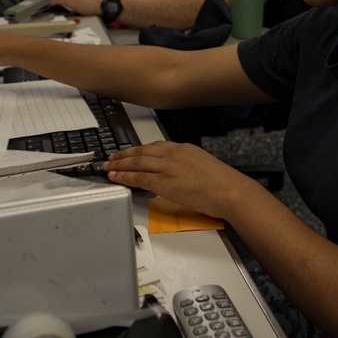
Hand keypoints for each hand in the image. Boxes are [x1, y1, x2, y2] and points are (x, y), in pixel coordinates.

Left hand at [102, 141, 252, 218]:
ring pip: (136, 162)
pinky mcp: (163, 182)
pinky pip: (138, 177)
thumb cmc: (222, 183)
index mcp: (184, 149)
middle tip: (112, 157)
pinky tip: (116, 176)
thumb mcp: (203, 166)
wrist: (229, 190)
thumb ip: (187, 166)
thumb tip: (179, 174)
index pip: (154, 146)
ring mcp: (167, 167)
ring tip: (109, 167)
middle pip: (141, 151)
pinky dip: (124, 176)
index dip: (138, 150)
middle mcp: (173, 154)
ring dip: (119, 164)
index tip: (130, 152)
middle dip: (124, 155)